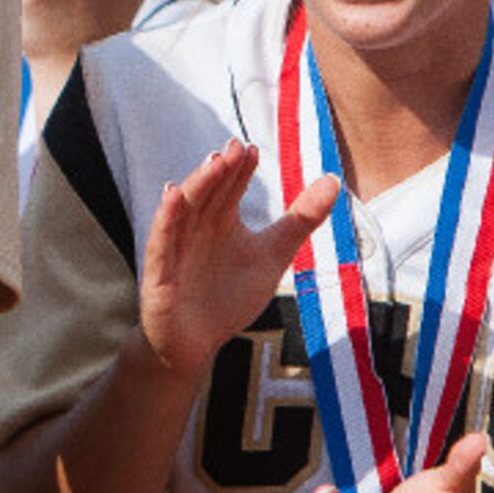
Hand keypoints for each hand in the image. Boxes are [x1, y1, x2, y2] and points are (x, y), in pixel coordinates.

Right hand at [135, 140, 338, 382]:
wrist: (195, 344)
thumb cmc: (228, 297)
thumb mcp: (273, 254)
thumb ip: (301, 219)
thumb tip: (334, 178)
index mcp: (220, 220)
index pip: (230, 187)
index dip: (241, 169)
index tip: (253, 149)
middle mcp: (196, 227)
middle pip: (209, 192)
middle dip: (221, 171)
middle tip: (236, 148)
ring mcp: (175, 248)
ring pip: (184, 209)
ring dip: (196, 185)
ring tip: (213, 163)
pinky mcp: (159, 274)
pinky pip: (161, 242)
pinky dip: (166, 219)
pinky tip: (172, 196)